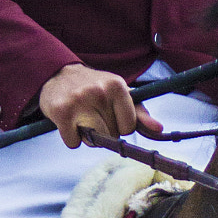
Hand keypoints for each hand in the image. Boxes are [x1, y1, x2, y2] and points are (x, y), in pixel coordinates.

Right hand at [39, 65, 162, 149]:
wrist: (58, 74)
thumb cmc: (95, 87)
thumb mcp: (119, 93)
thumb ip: (140, 113)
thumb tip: (159, 129)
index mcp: (117, 86)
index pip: (128, 127)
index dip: (120, 126)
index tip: (110, 114)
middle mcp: (99, 92)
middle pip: (111, 136)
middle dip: (104, 131)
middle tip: (93, 114)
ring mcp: (79, 101)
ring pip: (94, 142)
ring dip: (88, 138)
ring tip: (82, 119)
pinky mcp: (61, 112)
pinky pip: (74, 143)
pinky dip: (72, 139)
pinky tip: (69, 122)